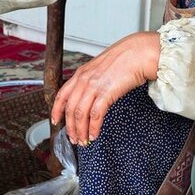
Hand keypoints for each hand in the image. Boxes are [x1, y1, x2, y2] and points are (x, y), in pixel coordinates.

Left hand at [51, 31, 160, 145]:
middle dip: (70, 127)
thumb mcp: (101, 67)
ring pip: (80, 114)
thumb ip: (92, 79)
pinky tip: (94, 134)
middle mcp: (84, 80)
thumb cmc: (125, 59)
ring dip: (81, 131)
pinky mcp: (107, 93)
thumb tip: (89, 95)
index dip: (56, 110)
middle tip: (74, 139)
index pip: (62, 95)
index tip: (56, 121)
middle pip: (70, 109)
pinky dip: (93, 128)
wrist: (139, 53)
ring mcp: (94, 86)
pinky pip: (95, 115)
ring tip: (84, 141)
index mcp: (81, 73)